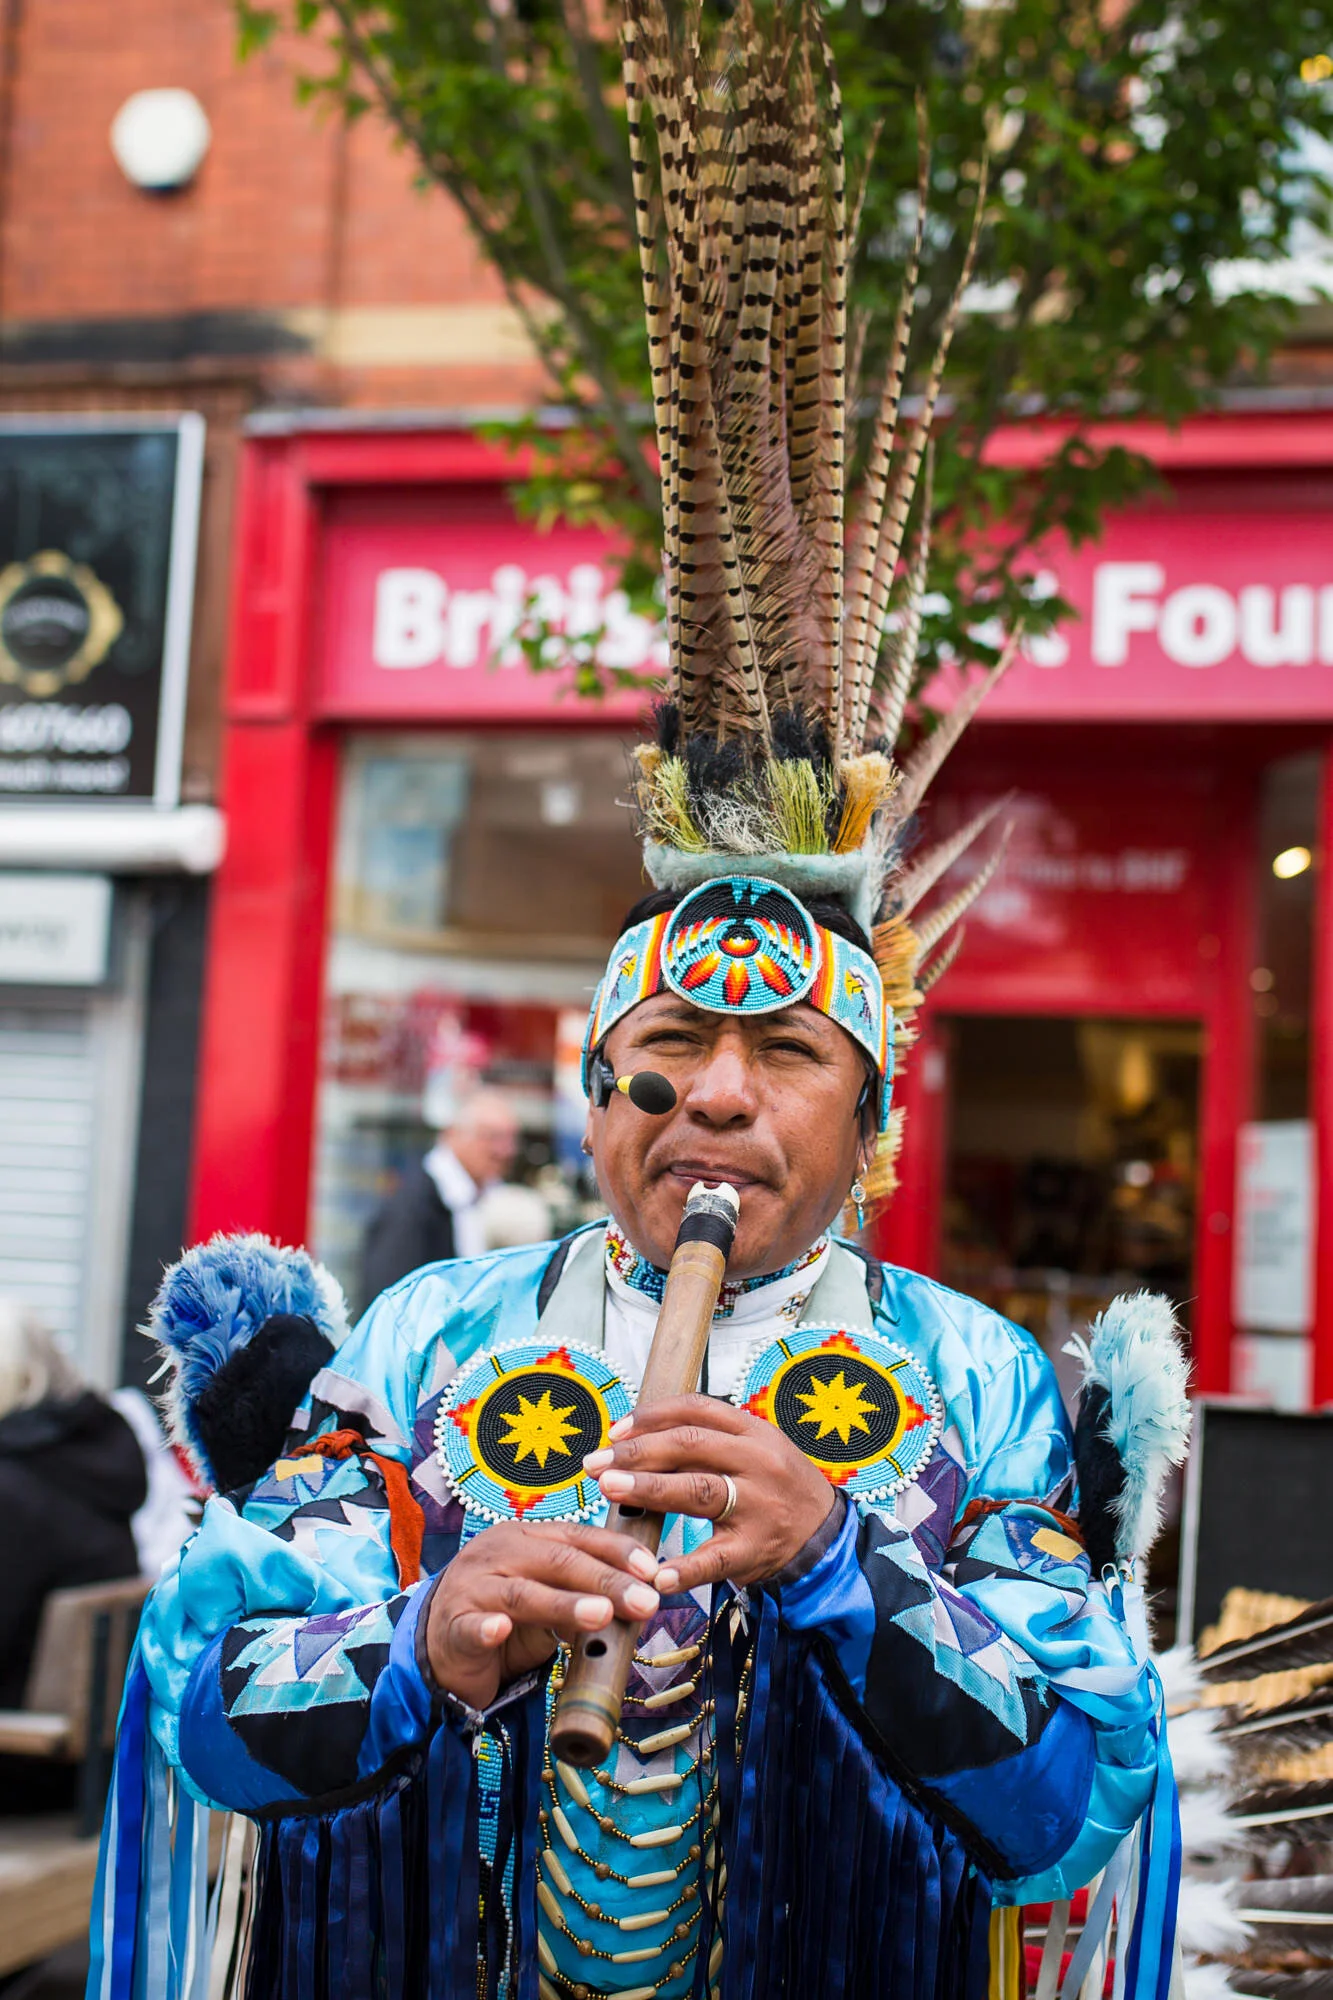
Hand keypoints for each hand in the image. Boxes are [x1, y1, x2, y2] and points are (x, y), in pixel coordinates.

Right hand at [425, 1520, 661, 1711]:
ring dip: (565, 1604)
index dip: (617, 1551)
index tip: (653, 1569)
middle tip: (644, 1600)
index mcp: (526, 1538)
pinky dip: (488, 1627)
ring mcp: (474, 1586)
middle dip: (606, 1581)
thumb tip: (638, 1600)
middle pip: (558, 1562)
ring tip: (601, 1614)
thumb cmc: (505, 1614)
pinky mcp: (455, 1625)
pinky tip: (501, 1630)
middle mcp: (499, 1553)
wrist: (441, 1642)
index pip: (577, 1537)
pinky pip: (473, 1625)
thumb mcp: (549, 1599)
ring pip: (524, 1593)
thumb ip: (583, 1595)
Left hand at [583, 1395, 834, 1592]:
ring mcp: (758, 1505)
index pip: (696, 1410)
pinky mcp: (756, 1549)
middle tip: (595, 1463)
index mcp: (753, 1431)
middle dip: (637, 1452)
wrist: (827, 1536)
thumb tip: (638, 1438)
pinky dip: (685, 1568)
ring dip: (649, 1488)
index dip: (651, 1416)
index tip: (615, 1431)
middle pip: (690, 1445)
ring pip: (698, 1490)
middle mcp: (758, 1461)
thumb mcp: (754, 1449)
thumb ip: (708, 1442)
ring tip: (609, 1489)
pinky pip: (715, 1559)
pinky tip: (656, 1576)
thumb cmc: (777, 1488)